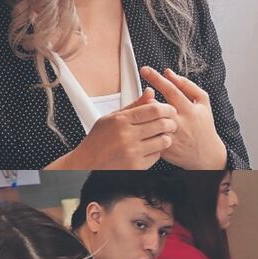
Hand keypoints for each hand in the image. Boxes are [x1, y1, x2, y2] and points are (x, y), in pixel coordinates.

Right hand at [46, 89, 176, 169]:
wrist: (86, 164)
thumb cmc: (98, 140)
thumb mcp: (111, 117)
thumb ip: (134, 105)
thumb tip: (150, 92)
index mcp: (121, 121)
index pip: (153, 109)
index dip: (166, 108)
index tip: (170, 109)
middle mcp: (127, 136)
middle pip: (162, 124)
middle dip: (171, 122)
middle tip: (171, 122)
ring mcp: (132, 152)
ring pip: (163, 141)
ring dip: (167, 137)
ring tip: (164, 135)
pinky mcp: (136, 167)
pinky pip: (157, 156)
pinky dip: (158, 151)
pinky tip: (152, 147)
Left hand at [140, 66, 227, 169]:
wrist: (206, 154)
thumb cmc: (203, 126)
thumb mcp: (203, 103)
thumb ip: (187, 86)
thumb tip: (169, 73)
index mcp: (190, 110)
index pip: (171, 90)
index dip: (157, 79)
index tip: (145, 70)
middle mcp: (180, 123)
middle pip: (157, 106)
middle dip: (145, 96)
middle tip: (140, 92)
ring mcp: (172, 136)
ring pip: (151, 121)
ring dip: (144, 112)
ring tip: (145, 108)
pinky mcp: (165, 148)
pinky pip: (150, 135)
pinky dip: (145, 127)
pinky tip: (145, 122)